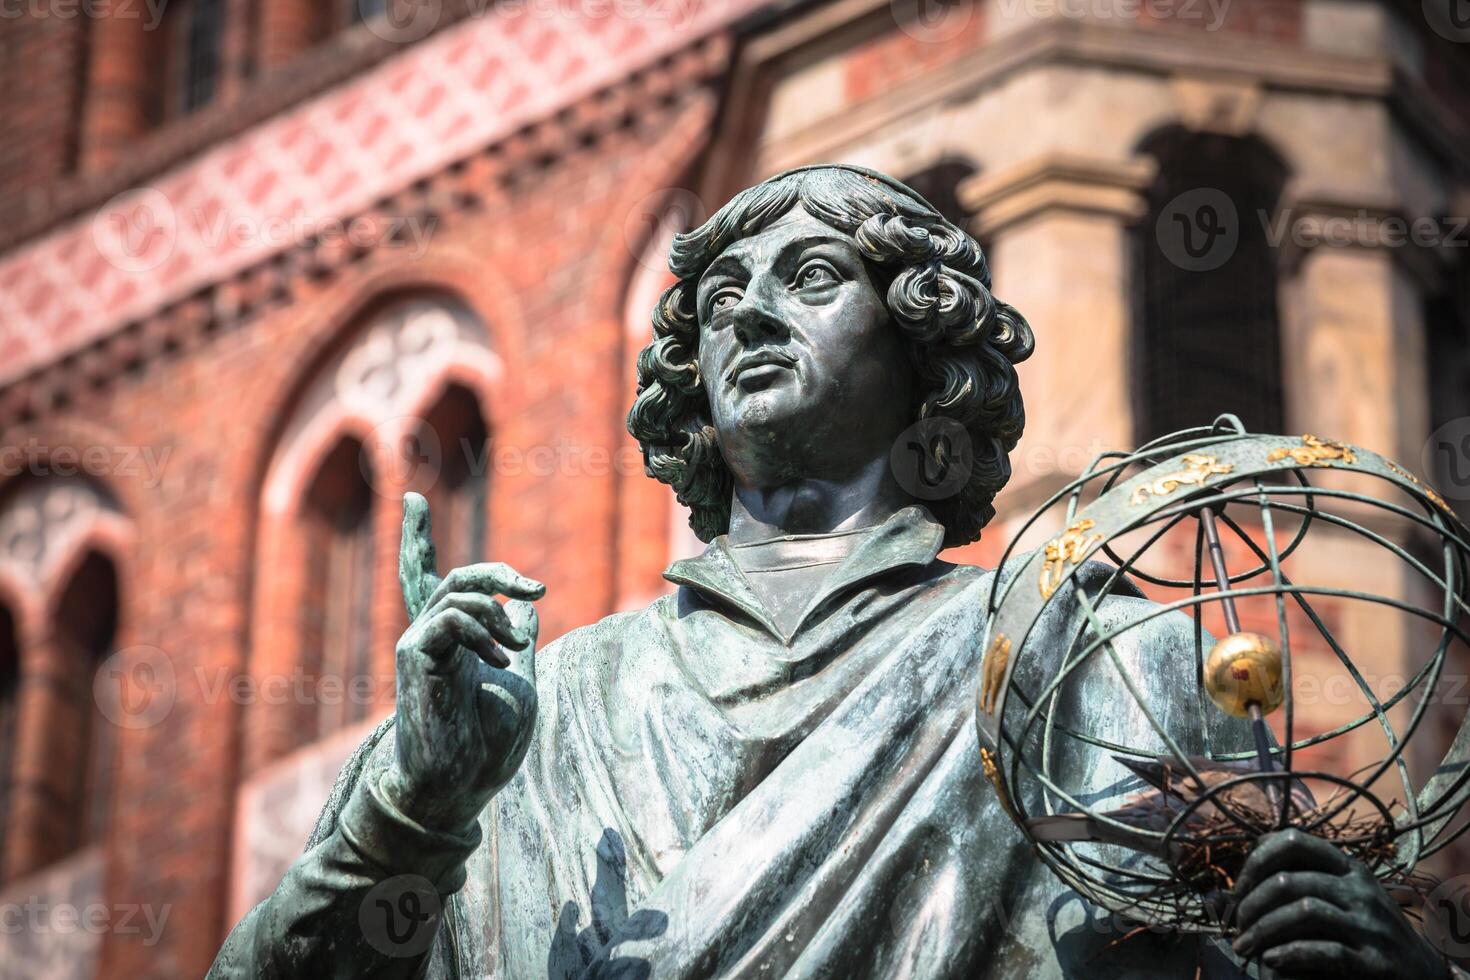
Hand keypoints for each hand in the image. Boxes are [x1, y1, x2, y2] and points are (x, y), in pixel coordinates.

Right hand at [382, 492, 544, 832]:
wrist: (459, 789)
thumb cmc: (488, 748)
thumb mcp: (521, 685)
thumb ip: (519, 644)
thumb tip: (528, 610)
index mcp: (454, 644)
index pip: (433, 583)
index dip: (418, 541)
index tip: (410, 500)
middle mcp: (431, 639)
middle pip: (454, 577)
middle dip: (498, 571)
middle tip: (536, 590)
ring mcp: (419, 646)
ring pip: (457, 592)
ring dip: (498, 612)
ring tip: (518, 647)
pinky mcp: (415, 657)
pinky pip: (450, 617)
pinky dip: (482, 631)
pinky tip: (501, 660)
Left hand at [1231, 828, 1446, 977]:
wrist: (1422, 973)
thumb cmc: (1369, 930)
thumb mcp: (1345, 894)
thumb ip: (1307, 879)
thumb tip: (1247, 872)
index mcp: (1348, 868)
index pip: (1293, 841)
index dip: (1256, 860)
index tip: (1240, 887)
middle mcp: (1360, 890)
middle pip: (1289, 881)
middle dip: (1251, 903)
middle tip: (1236, 925)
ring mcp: (1370, 925)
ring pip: (1304, 912)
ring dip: (1263, 929)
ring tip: (1244, 946)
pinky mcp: (1375, 961)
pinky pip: (1325, 950)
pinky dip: (1290, 953)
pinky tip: (1271, 958)